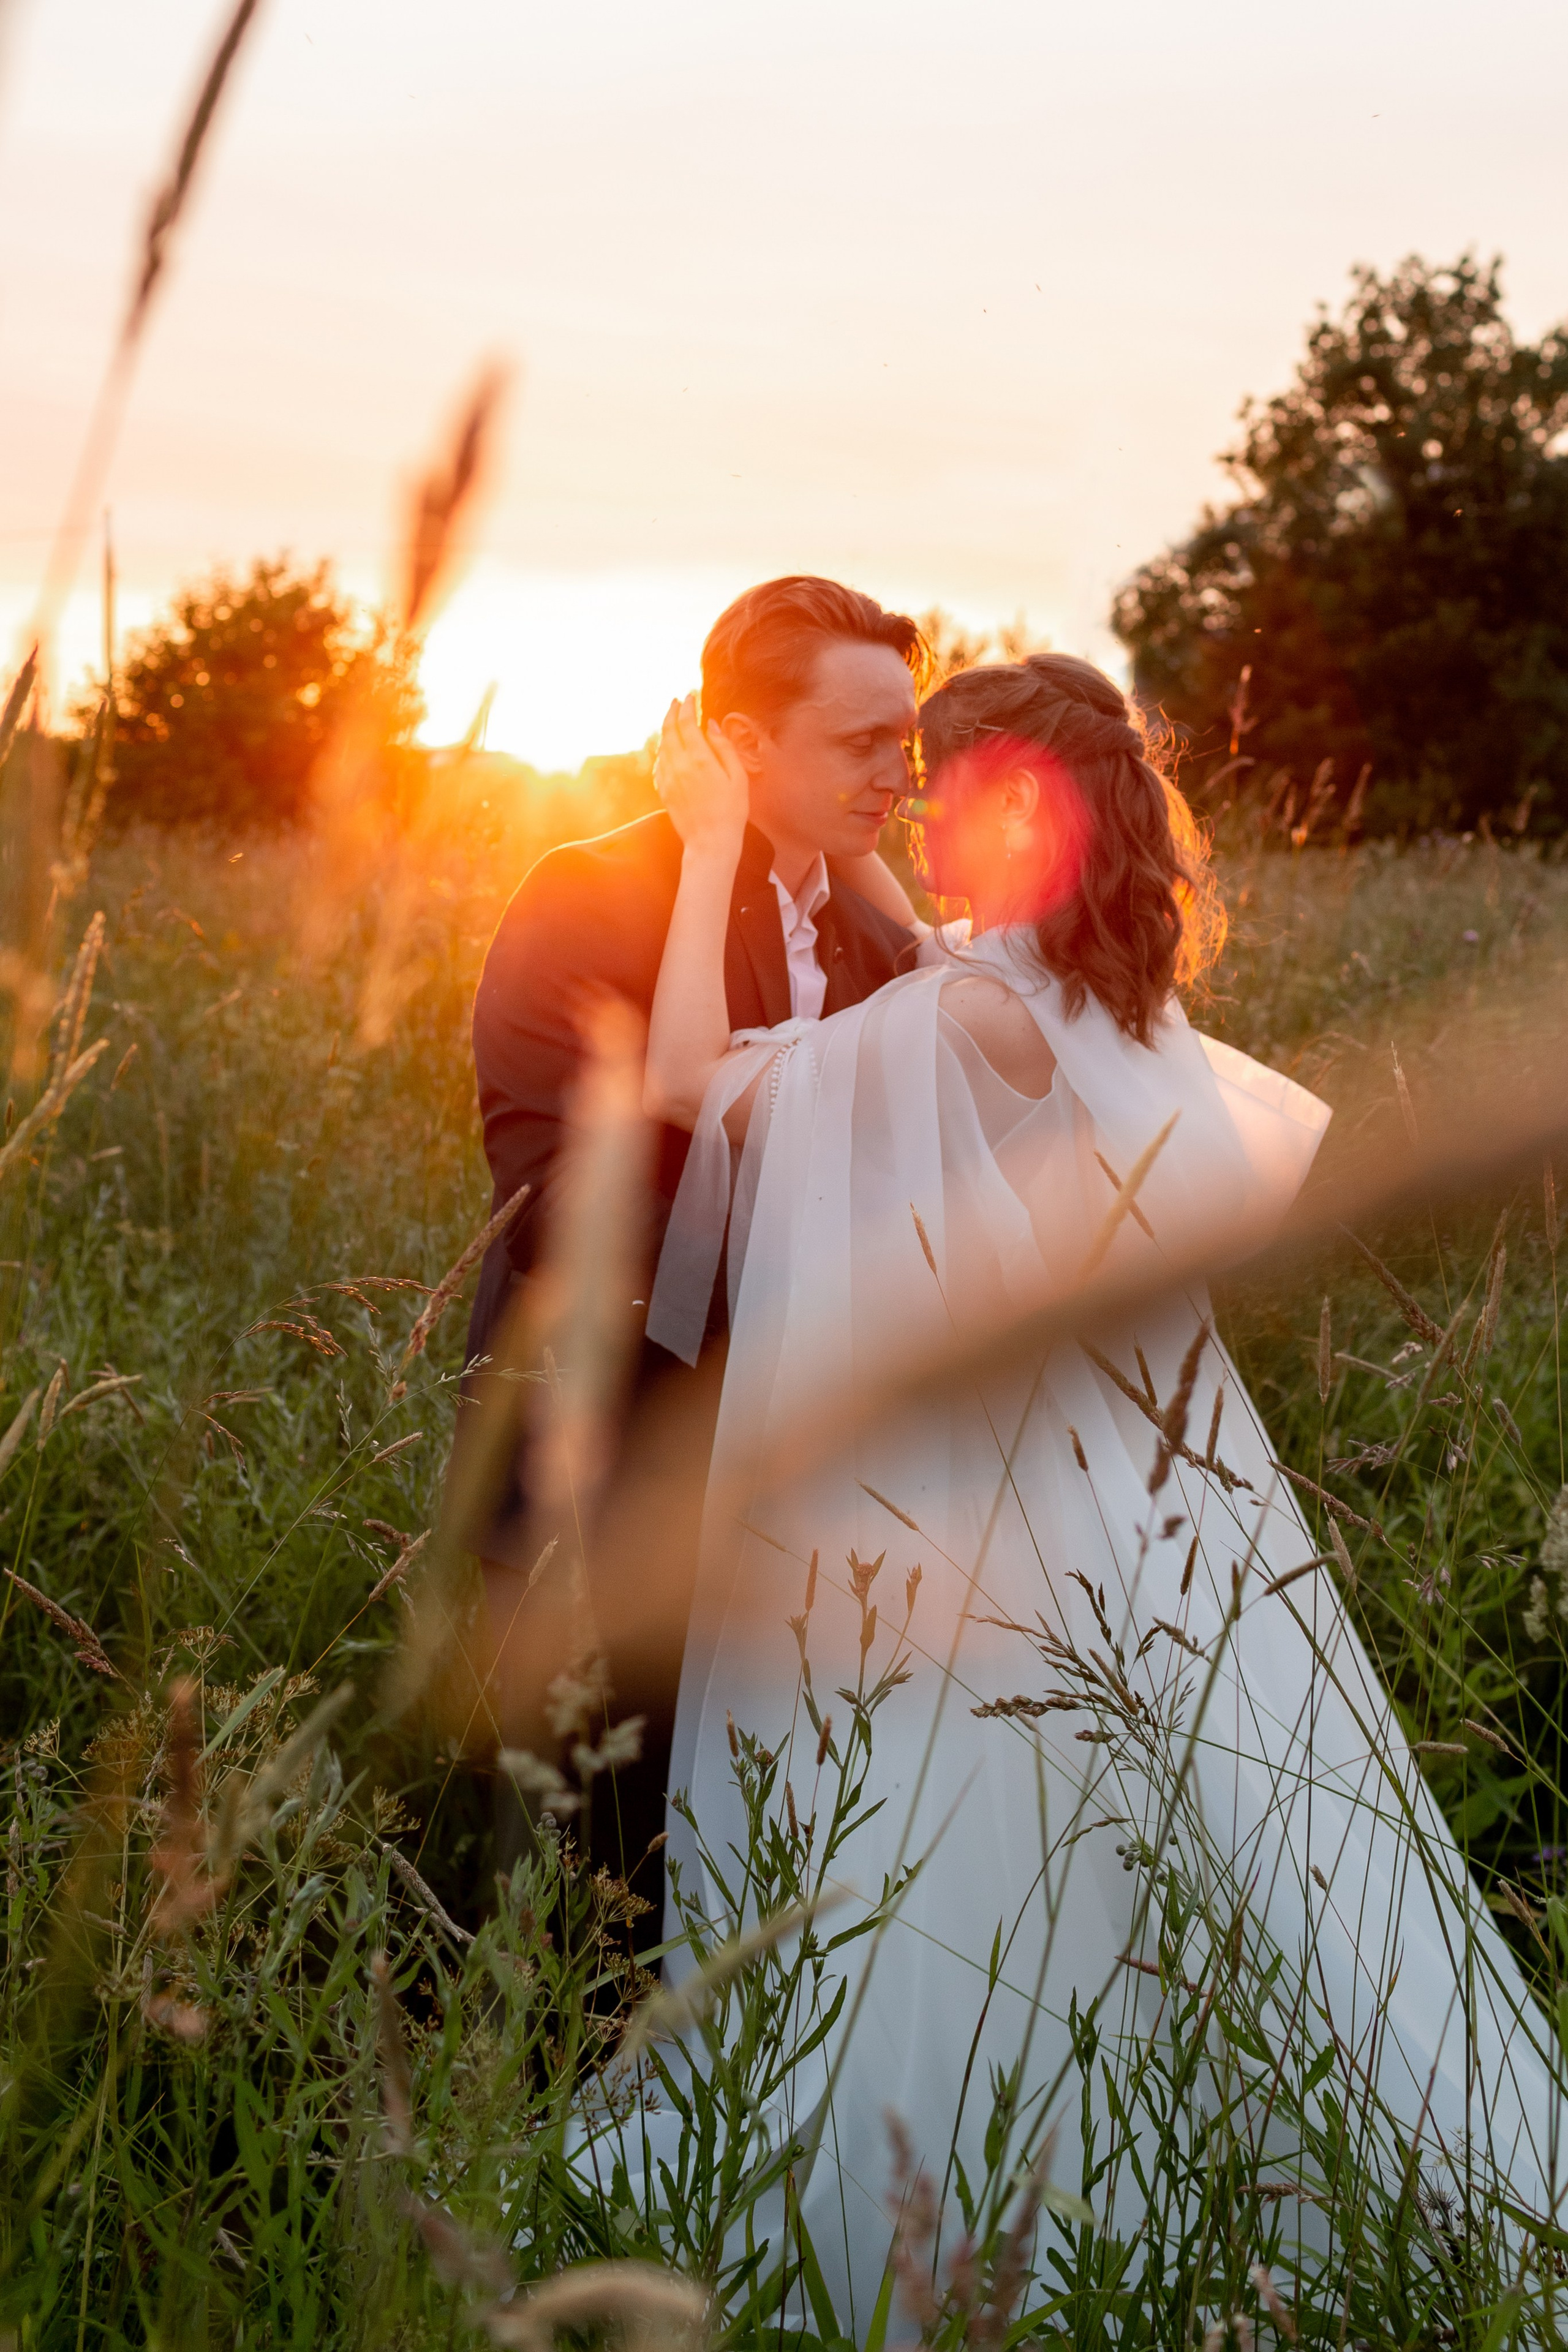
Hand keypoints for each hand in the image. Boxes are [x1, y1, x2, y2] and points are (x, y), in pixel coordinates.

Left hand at [655, 694, 748, 859]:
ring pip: (661, 745)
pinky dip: (662, 750)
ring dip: (666, 729)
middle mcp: (679, 766)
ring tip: (672, 719)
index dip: (688, 706)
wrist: (710, 843)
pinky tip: (667, 748)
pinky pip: (658, 763)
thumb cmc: (731, 812)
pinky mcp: (663, 791)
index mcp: (700, 759)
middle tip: (677, 701)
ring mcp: (668, 779)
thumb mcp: (738, 777)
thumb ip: (724, 748)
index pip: (687, 723)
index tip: (691, 696)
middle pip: (669, 730)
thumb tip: (711, 725)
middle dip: (672, 712)